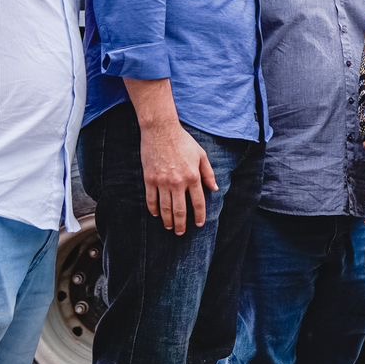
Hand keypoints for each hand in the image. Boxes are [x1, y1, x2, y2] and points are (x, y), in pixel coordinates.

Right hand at [140, 119, 218, 234]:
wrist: (161, 131)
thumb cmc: (183, 141)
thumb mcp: (201, 155)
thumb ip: (208, 173)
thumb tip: (214, 189)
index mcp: (193, 176)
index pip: (198, 202)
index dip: (199, 216)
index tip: (199, 224)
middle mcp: (178, 182)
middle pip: (180, 210)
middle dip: (181, 224)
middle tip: (180, 232)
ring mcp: (162, 182)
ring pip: (165, 207)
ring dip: (167, 220)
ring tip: (169, 227)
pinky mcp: (150, 179)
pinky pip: (151, 199)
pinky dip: (153, 209)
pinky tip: (156, 214)